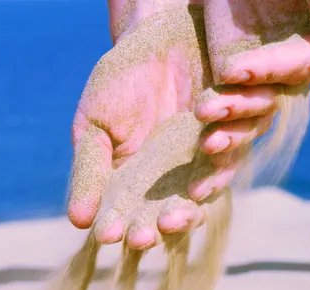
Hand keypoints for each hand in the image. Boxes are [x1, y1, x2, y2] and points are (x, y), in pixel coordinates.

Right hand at [67, 6, 210, 242]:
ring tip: (180, 210)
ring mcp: (201, 161)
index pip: (125, 214)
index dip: (118, 226)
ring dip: (191, 206)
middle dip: (158, 226)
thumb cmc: (119, 82)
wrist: (158, 36)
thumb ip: (89, 171)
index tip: (109, 234)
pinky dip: (221, 161)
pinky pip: (231, 155)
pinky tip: (207, 159)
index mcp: (132, 181)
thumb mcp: (94, 126)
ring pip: (202, 195)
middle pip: (166, 215)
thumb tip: (77, 222)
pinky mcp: (232, 136)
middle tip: (149, 234)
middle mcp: (170, 180)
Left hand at [188, 0, 309, 200]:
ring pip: (248, 125)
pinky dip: (216, 161)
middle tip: (206, 112)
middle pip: (267, 103)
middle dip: (238, 109)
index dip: (267, 70)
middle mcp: (287, 80)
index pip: (293, 66)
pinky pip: (228, 136)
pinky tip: (201, 186)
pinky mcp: (231, 106)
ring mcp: (258, 96)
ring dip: (228, 137)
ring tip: (206, 144)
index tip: (234, 71)